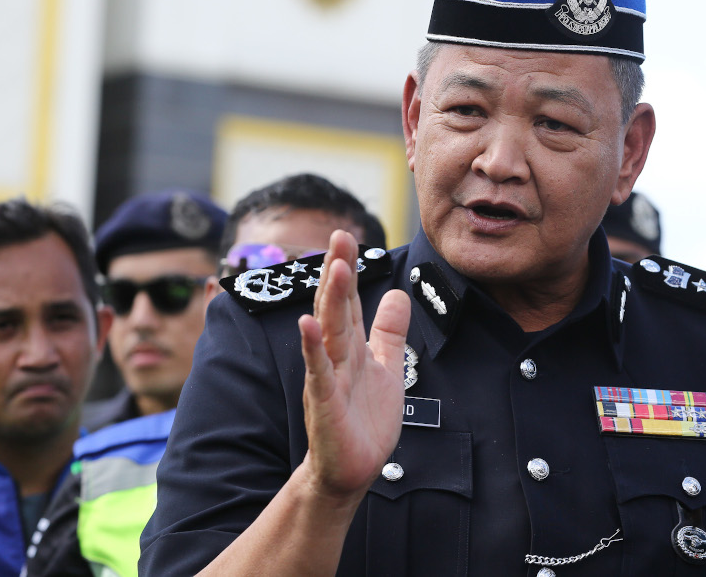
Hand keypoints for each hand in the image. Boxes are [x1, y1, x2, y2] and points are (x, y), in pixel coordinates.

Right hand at [298, 230, 410, 504]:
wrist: (353, 470)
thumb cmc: (365, 419)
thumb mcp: (386, 367)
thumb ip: (389, 331)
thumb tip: (396, 292)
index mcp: (351, 346)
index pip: (348, 300)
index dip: (348, 268)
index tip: (347, 235)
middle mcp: (336, 356)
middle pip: (336, 307)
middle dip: (338, 271)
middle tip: (339, 235)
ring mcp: (328, 378)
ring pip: (330, 332)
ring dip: (332, 299)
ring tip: (336, 267)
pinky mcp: (325, 404)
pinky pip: (318, 372)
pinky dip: (313, 348)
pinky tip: (309, 324)